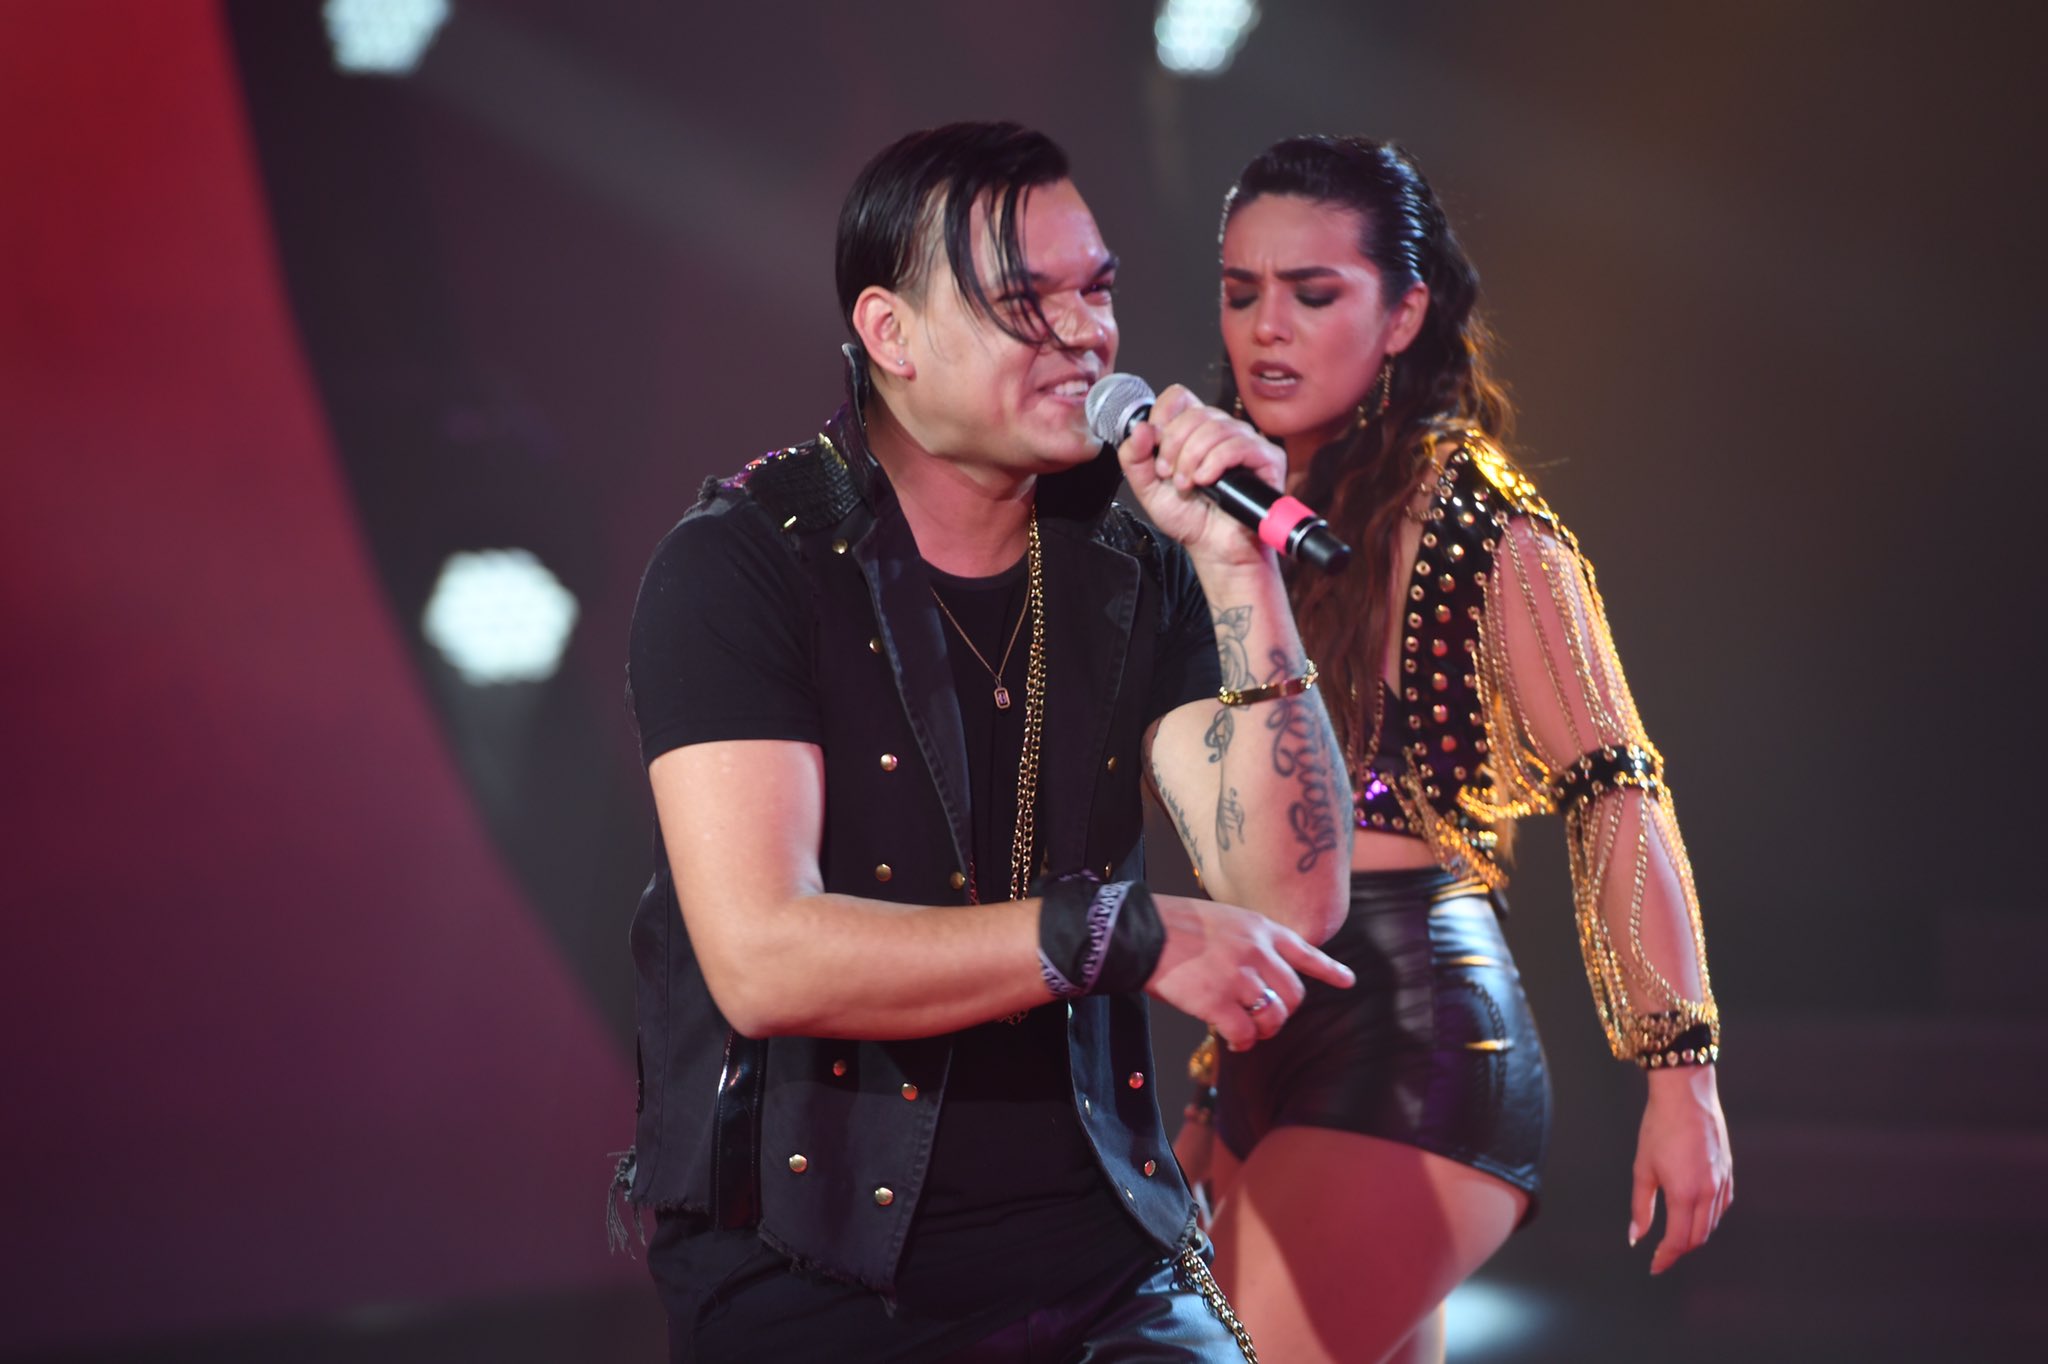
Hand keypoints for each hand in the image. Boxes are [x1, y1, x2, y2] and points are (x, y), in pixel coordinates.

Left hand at [1115, 384, 1289, 568]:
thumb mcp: (1148, 489)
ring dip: (1192, 458)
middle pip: (1195, 412)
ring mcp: (1245, 441)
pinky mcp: (1266, 458)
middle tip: (1169, 474)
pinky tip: (1206, 481)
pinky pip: (1238, 445)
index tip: (1156, 446)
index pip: (1179, 397)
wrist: (1213, 548)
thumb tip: (1141, 428)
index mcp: (1194, 432)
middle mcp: (1221, 431)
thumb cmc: (1189, 518)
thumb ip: (1134, 458)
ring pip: (1215, 427)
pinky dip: (1215, 462)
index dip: (1164, 416)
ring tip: (1187, 484)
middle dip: (1174, 445)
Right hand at [1145, 893, 1353, 1051]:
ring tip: (1250, 1033)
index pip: (1305, 950)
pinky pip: (1244, 1033)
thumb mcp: (1222, 918)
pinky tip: (1233, 1042)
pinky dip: (1242, 1043)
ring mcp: (1238, 977)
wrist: (1139, 931)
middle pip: (1294, 993)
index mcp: (1259, 928)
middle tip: (1267, 1020)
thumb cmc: (1173, 924)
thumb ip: (1247, 940)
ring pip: (1274, 1016)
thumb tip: (1257, 972)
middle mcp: (1256, 951)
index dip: (1329, 969)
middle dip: (1284, 1012)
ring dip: (1265, 1031)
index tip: (1348, 981)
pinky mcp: (1217, 1001)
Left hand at [1630, 1064, 1733, 1273]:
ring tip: (1675, 1236)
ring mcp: (1721, 1182)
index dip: (1666, 1258)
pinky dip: (1709, 1218)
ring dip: (1694, 1235)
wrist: (1686, 1096)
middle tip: (1661, 1254)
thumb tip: (1637, 1237)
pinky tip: (1695, 1214)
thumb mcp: (1643, 1168)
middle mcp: (1708, 1192)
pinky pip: (1722, 1206)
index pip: (1678, 1240)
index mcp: (1684, 1194)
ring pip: (1712, 1223)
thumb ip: (1641, 1206)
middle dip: (1679, 1250)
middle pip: (1698, 1237)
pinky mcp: (1728, 1172)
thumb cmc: (1658, 1128)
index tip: (1654, 1266)